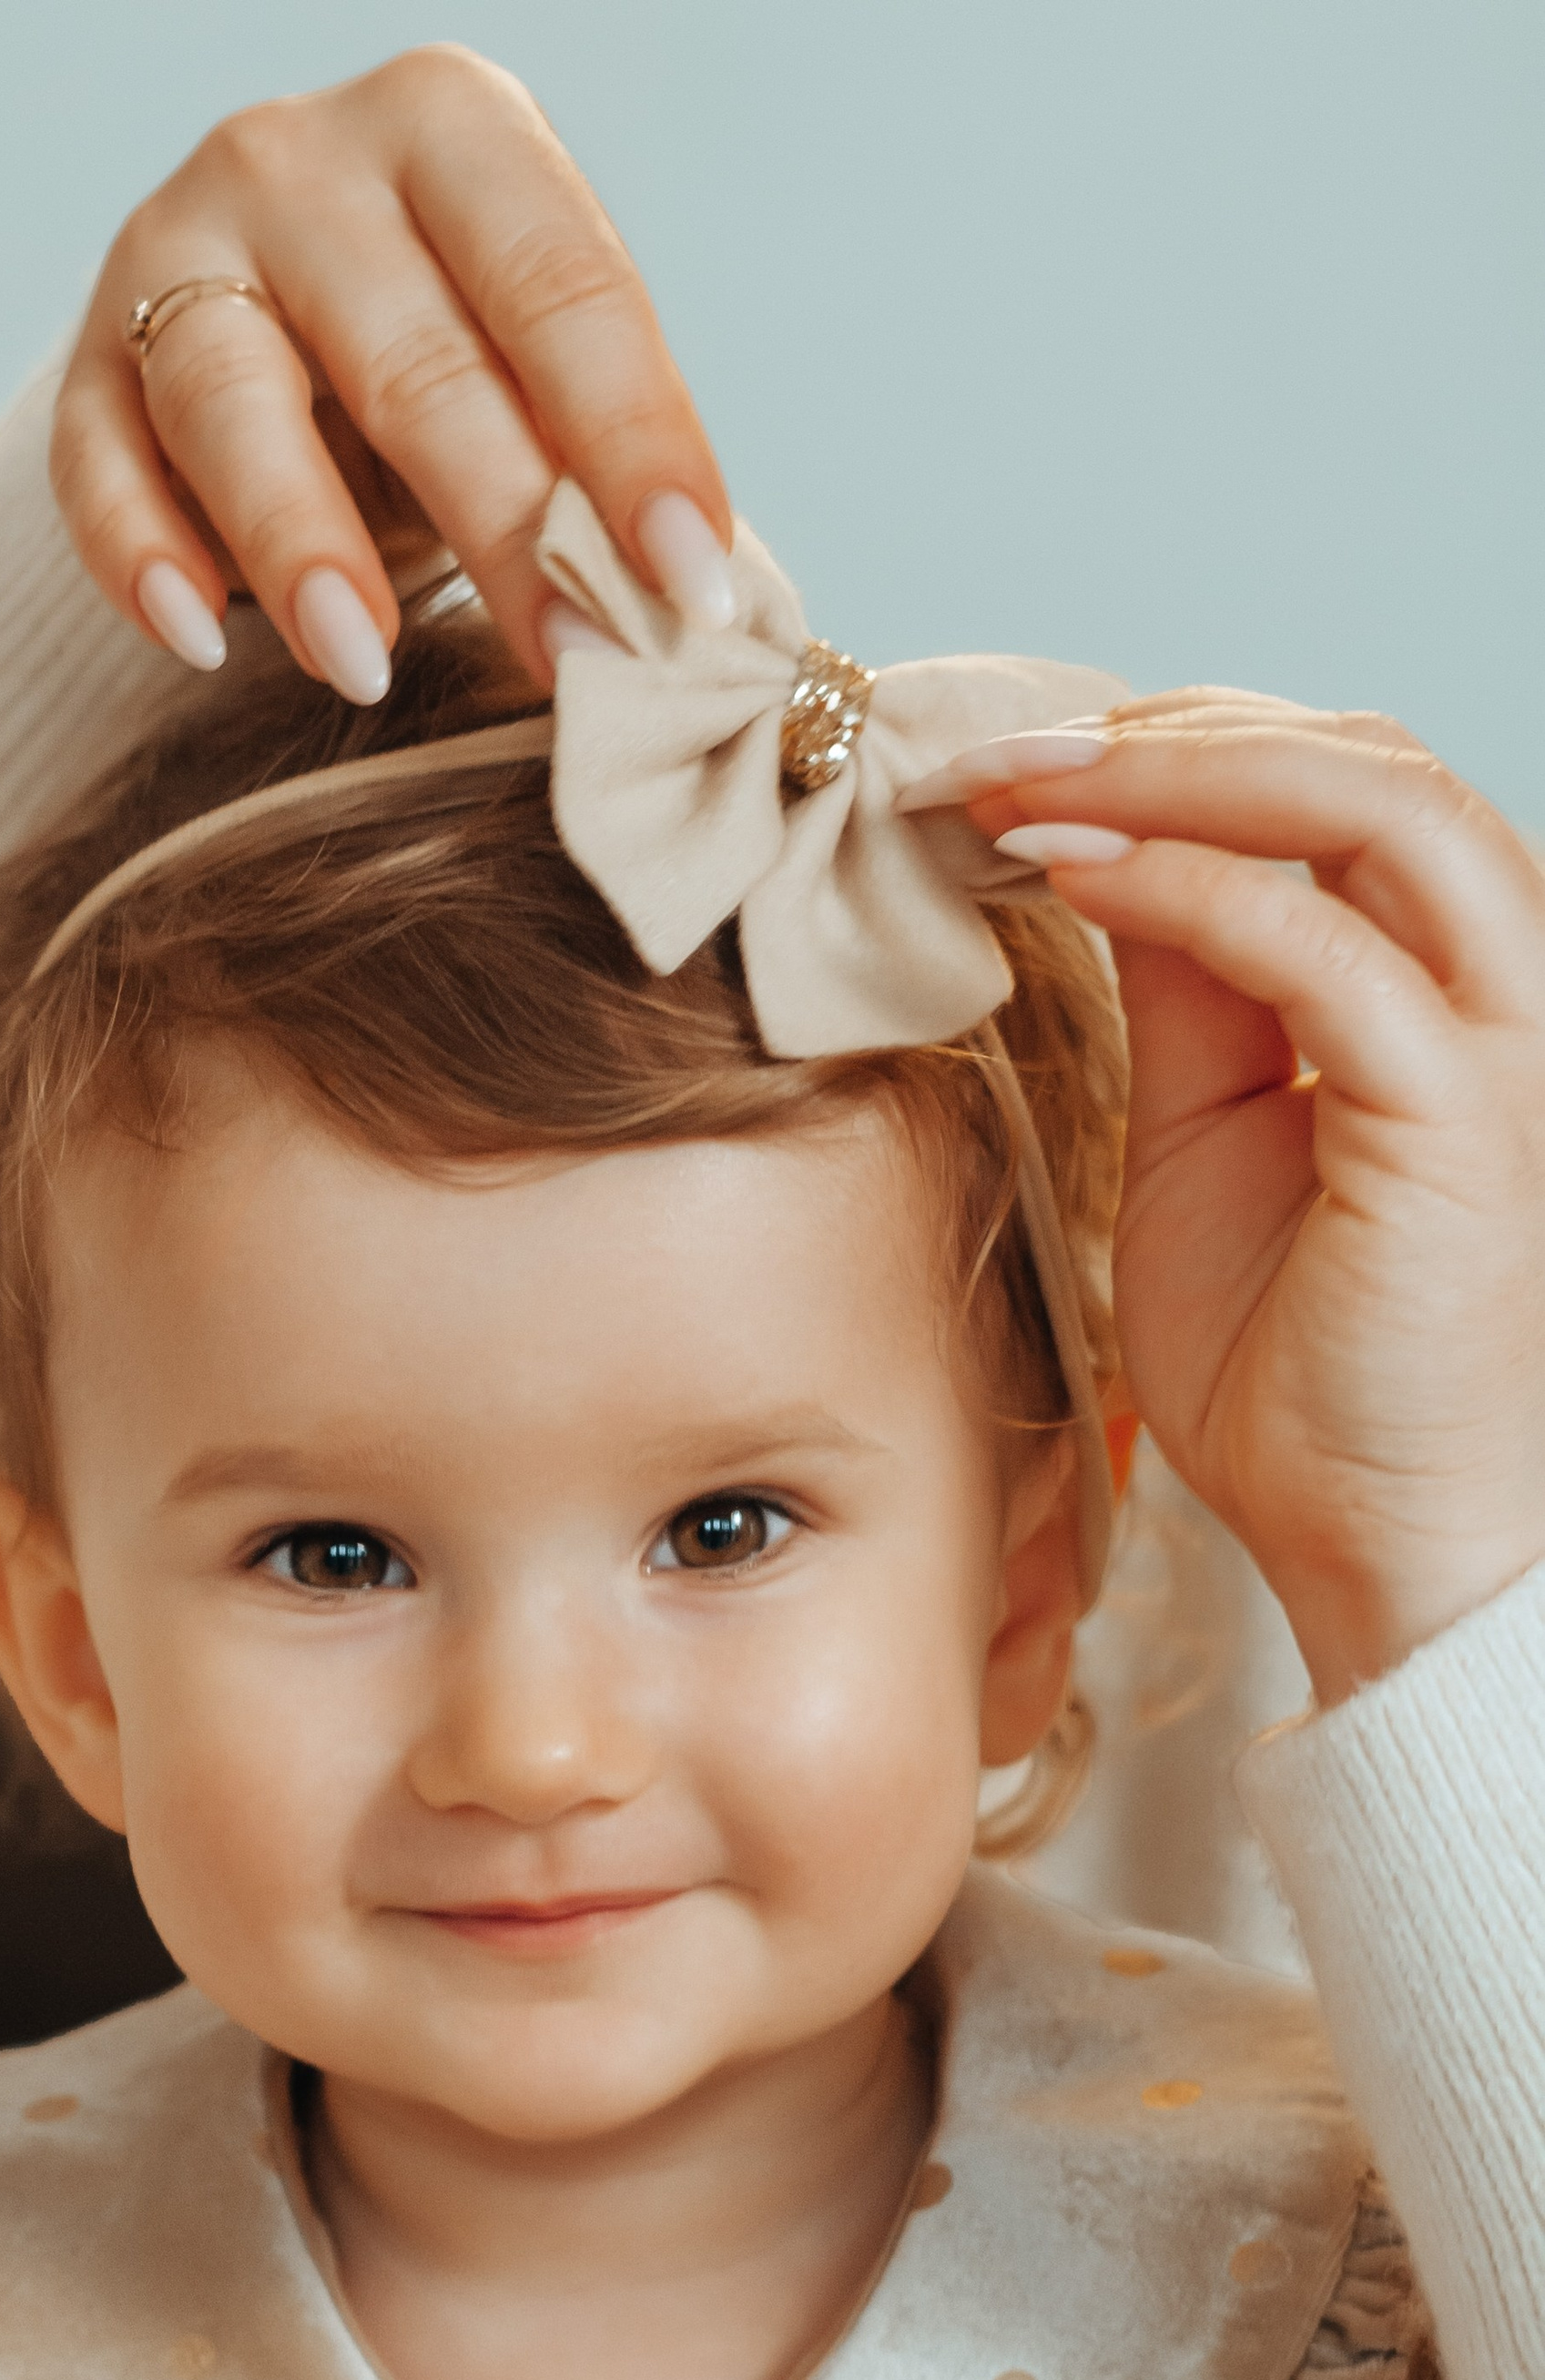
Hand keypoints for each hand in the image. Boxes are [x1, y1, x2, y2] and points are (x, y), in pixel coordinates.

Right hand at [50, 46, 732, 700]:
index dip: (634, 439)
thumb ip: (593, 458)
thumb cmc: (449, 355)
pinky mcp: (90, 361)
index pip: (559, 286)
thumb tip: (687, 610)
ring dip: (300, 542)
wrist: (279, 332)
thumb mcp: (536, 370)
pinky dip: (142, 554)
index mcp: (453, 129)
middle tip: (574, 661)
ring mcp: (177, 249)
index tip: (689, 584)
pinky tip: (197, 637)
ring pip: (232, 397)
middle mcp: (302, 161)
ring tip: (364, 664)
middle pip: (411, 357)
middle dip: (504, 526)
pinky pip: (99, 462)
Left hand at [912, 697, 1544, 1702]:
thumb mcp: (1202, 1144)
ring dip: (1185, 771)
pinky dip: (1193, 888)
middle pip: (1366, 758)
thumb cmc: (1298, 1373)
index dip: (1169, 752)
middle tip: (993, 751)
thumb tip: (1100, 854)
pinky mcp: (1462, 1117)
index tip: (1000, 767)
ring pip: (1380, 804)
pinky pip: (1328, 952)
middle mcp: (1495, 987)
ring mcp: (1498, 1043)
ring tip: (1023, 788)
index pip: (1332, 789)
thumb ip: (1184, 997)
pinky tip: (1070, 874)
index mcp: (1439, 984)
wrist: (1375, 1539)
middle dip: (1168, 731)